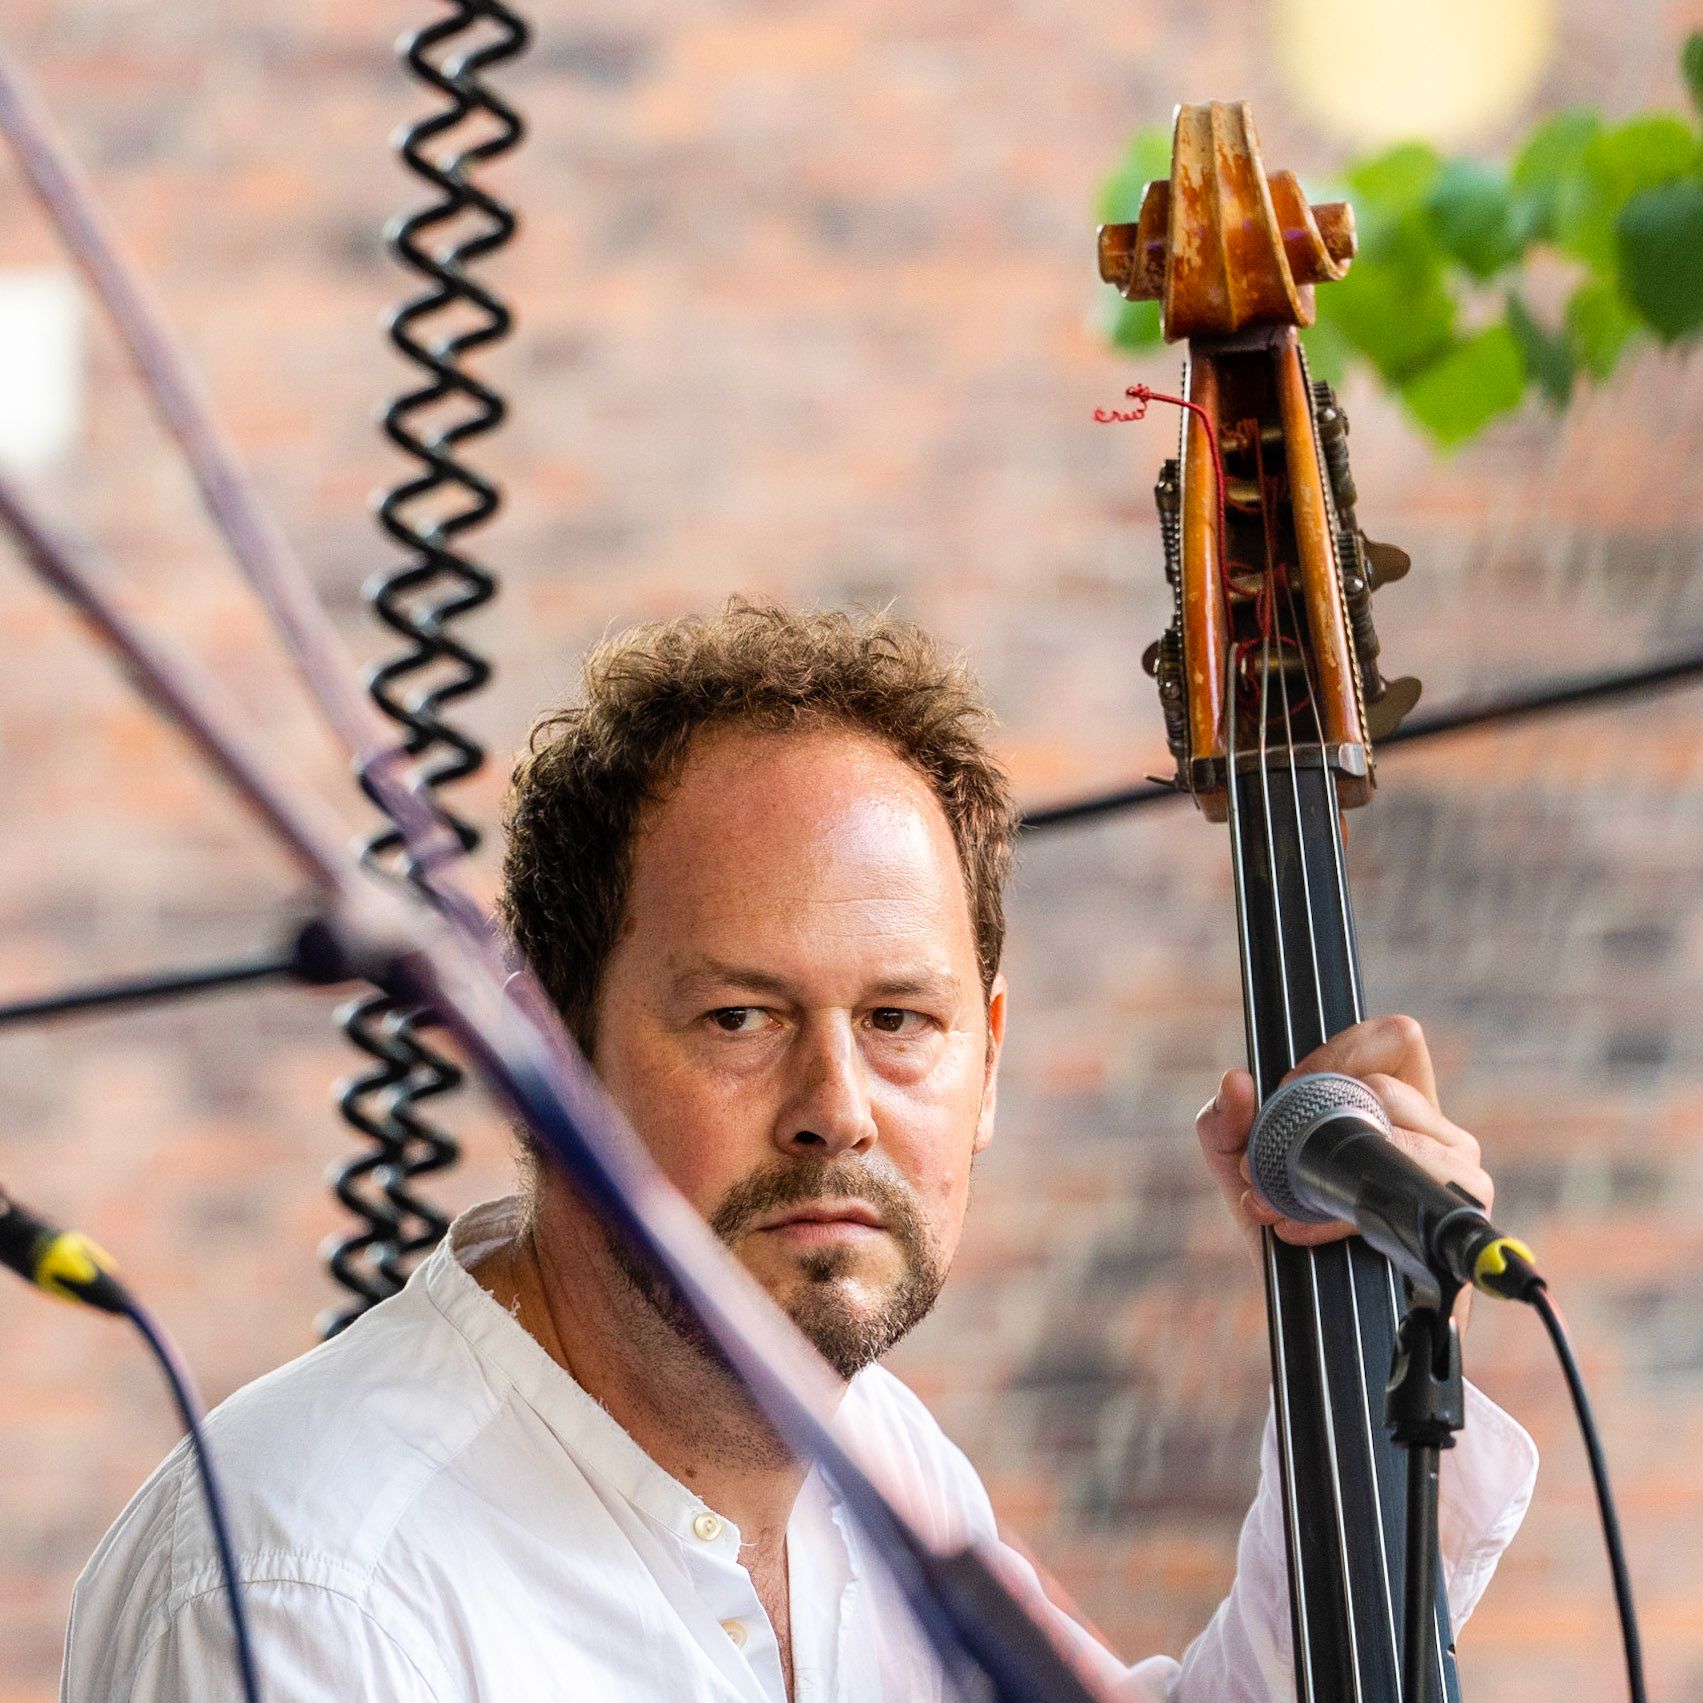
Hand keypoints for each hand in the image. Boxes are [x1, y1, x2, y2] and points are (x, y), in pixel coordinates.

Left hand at [1195, 1016, 1491, 1308]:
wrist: (1312, 1314)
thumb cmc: (1287, 1219)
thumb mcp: (1239, 1164)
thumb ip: (1225, 1121)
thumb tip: (1237, 1082)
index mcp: (1397, 1102)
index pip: (1399, 1038)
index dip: (1342, 1052)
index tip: (1289, 1087)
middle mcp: (1438, 1137)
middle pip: (1400, 1086)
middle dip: (1324, 1115)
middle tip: (1271, 1153)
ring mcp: (1456, 1185)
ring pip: (1418, 1144)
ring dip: (1330, 1170)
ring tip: (1276, 1199)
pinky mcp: (1450, 1236)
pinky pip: (1403, 1208)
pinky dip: (1334, 1220)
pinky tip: (1296, 1231)